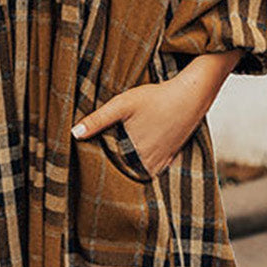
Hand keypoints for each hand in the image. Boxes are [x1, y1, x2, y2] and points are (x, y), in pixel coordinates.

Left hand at [70, 80, 204, 175]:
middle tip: (101, 161)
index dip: (100, 162)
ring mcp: (162, 159)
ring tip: (118, 158)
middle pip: (125, 170)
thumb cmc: (157, 97)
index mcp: (135, 152)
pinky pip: (155, 169)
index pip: (111, 166)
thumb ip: (98, 119)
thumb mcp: (122, 104)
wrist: (191, 94)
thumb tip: (74, 133)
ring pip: (140, 171)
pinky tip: (138, 157)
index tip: (90, 159)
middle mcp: (149, 160)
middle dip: (114, 167)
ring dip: (130, 168)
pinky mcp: (171, 155)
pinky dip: (145, 167)